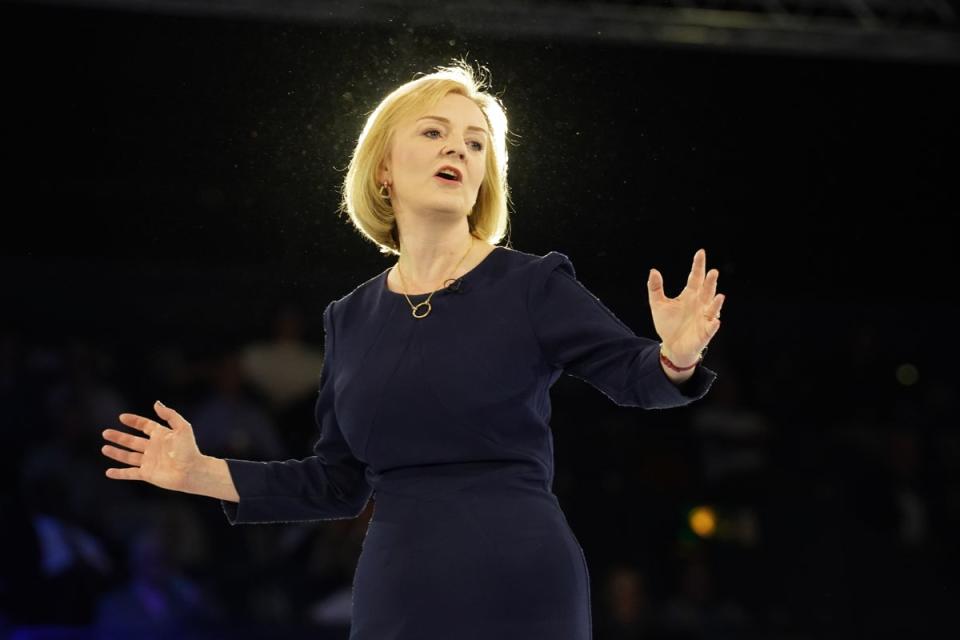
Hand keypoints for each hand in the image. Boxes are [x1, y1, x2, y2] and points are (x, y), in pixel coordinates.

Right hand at [101, 401, 203, 492]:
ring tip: (104, 448)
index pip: (145, 426)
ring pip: (129, 456)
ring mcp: (150, 461)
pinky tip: (108, 472)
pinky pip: (130, 473)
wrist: (192, 471)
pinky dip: (119, 473)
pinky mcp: (148, 474)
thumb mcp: (182, 427)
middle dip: (119, 437)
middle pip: (133, 441)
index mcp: (162, 435)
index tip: (122, 417)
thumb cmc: (189, 449)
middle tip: (105, 432)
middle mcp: (154, 448)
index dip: (134, 421)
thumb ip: (170, 415)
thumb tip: (156, 403)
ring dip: (116, 452)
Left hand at [647, 248, 724, 366]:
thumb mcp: (658, 305)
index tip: (701, 253)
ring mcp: (704, 317)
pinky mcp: (705, 332)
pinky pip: (711, 327)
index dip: (698, 266)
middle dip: (710, 282)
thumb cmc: (668, 325)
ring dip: (716, 302)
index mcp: (690, 295)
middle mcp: (700, 304)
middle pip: (706, 290)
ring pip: (712, 307)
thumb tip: (653, 270)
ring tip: (718, 295)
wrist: (672, 346)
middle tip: (712, 272)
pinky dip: (713, 324)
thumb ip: (655, 288)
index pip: (696, 277)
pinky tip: (715, 320)